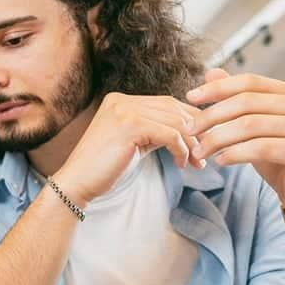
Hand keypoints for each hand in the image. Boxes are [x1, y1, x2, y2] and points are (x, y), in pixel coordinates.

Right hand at [55, 92, 204, 205]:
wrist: (77, 183)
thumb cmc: (105, 169)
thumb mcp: (134, 143)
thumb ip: (154, 131)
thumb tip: (189, 132)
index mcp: (121, 100)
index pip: (167, 103)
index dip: (190, 121)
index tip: (204, 141)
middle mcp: (122, 100)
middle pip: (174, 108)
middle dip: (196, 131)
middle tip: (207, 153)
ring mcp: (125, 111)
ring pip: (175, 121)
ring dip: (192, 143)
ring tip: (198, 163)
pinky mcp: (130, 126)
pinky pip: (170, 134)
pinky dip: (182, 150)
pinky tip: (182, 164)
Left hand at [189, 68, 284, 224]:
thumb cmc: (282, 162)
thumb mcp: (257, 129)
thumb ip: (239, 101)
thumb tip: (211, 72)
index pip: (251, 82)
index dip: (218, 88)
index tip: (190, 98)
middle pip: (248, 102)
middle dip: (212, 116)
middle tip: (188, 130)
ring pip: (251, 125)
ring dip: (217, 138)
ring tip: (199, 151)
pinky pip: (261, 147)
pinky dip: (235, 153)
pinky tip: (220, 161)